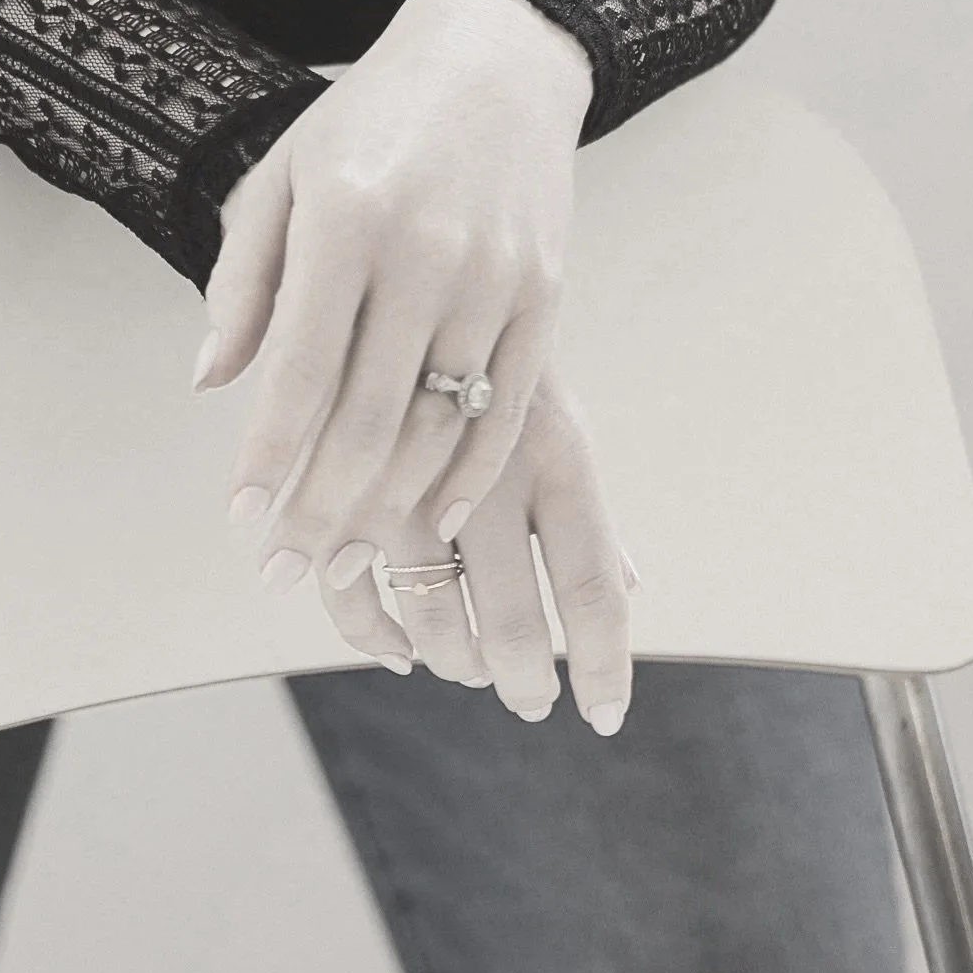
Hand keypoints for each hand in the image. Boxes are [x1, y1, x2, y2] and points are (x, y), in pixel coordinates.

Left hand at [194, 0, 593, 606]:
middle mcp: (423, 252)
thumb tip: (212, 381)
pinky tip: (431, 521)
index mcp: (346, 218)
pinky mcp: (543, 295)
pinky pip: (506, 410)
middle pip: (369, 419)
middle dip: (321, 511)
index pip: (300, 370)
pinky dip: (468, 477)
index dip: (269, 457)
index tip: (242, 522)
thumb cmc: (369, 118)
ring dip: (388, 511)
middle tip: (284, 571)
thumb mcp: (286, 173)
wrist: (496, 57)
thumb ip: (245, 279)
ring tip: (344, 563)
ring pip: (439, 428)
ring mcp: (492, 278)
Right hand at [322, 365, 635, 728]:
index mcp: (555, 450)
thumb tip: (630, 586)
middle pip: (515, 622)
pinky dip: (376, 638)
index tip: (607, 716)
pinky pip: (354, 600)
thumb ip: (586, 503)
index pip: (593, 585)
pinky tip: (397, 647)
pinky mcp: (341, 484)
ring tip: (465, 665)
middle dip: (523, 680)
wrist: (393, 257)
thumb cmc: (488, 350)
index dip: (604, 664)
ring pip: (436, 623)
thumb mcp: (552, 409)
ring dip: (454, 661)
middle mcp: (488, 473)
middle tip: (531, 700)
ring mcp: (410, 483)